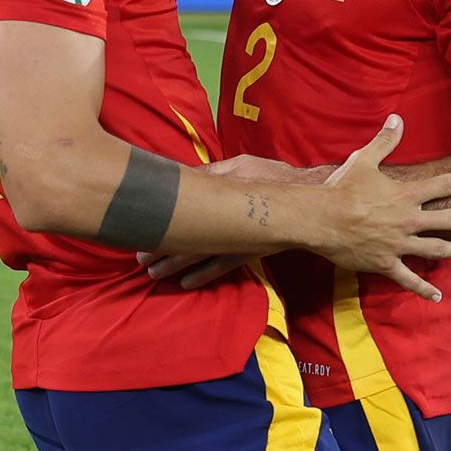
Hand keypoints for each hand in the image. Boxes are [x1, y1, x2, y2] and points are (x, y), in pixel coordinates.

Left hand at [139, 155, 326, 288]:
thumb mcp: (241, 166)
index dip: (162, 223)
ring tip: (154, 274)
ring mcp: (237, 239)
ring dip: (176, 265)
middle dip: (163, 249)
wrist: (310, 198)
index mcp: (222, 196)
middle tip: (140, 259)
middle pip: (188, 237)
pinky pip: (222, 266)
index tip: (141, 229)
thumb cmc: (274, 177)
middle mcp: (227, 222)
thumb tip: (185, 177)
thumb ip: (213, 174)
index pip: (185, 210)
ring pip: (200, 255)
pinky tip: (188, 283)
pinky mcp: (248, 250)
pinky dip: (204, 275)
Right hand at [310, 116, 450, 302]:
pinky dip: (422, 289)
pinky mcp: (385, 262)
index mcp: (406, 196)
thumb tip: (397, 118)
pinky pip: (407, 279)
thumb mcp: (363, 160)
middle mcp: (408, 220)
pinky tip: (437, 297)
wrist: (319, 219)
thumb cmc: (340, 188)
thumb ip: (385, 141)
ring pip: (436, 249)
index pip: (445, 185)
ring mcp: (398, 244)